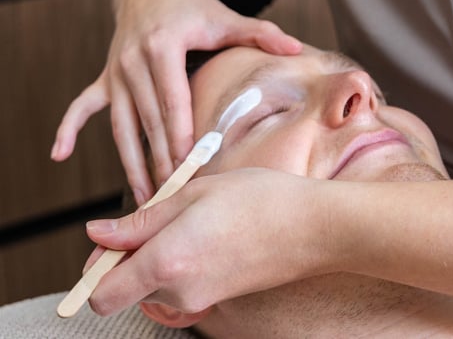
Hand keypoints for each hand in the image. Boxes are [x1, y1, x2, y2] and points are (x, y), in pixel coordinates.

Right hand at [50, 0, 301, 202]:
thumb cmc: (192, 6)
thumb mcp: (225, 16)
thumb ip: (259, 32)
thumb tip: (295, 46)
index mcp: (163, 46)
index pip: (172, 101)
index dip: (179, 136)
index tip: (187, 167)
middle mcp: (132, 60)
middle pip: (147, 120)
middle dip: (159, 160)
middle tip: (172, 197)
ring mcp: (115, 71)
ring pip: (120, 125)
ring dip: (130, 162)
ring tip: (142, 198)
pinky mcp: (104, 78)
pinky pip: (82, 106)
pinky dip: (69, 128)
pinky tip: (58, 155)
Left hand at [82, 168, 330, 315]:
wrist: (314, 227)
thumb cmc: (259, 200)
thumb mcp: (194, 193)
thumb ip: (141, 219)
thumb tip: (97, 234)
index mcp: (166, 261)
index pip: (100, 294)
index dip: (96, 268)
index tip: (111, 240)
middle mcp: (178, 290)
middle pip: (127, 289)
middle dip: (131, 257)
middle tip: (161, 216)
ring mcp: (200, 300)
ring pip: (155, 286)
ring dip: (160, 257)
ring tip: (194, 220)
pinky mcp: (218, 299)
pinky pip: (181, 286)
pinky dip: (183, 263)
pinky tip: (210, 235)